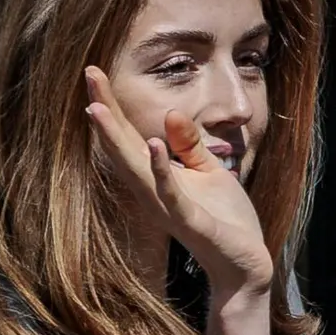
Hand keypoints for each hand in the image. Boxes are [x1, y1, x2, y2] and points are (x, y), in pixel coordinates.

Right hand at [84, 68, 270, 300]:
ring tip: (98, 108)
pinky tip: (154, 144)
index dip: (111, 105)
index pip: (128, 135)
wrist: (246, 262)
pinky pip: (171, 193)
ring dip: (117, 139)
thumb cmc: (225, 218)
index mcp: (156, 176)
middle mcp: (153, 190)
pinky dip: (161, 169)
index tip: (94, 72)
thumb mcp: (209, 172)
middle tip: (90, 76)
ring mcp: (169, 206)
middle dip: (105, 112)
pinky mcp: (191, 221)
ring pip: (136, 169)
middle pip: (122, 147)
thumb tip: (170, 112)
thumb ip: (188, 145)